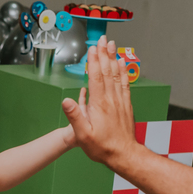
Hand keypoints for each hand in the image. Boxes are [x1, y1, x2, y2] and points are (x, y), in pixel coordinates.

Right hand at [61, 36, 145, 168]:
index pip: (96, 77)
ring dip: (113, 58)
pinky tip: (122, 63)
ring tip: (112, 45)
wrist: (124, 155)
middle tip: (103, 38)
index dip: (94, 61)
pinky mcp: (126, 105)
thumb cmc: (102, 147)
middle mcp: (111, 99)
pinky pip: (124, 83)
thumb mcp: (83, 135)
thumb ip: (75, 116)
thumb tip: (66, 100)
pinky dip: (123, 71)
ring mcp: (120, 101)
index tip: (92, 47)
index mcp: (100, 104)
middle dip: (104, 53)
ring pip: (117, 74)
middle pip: (107, 71)